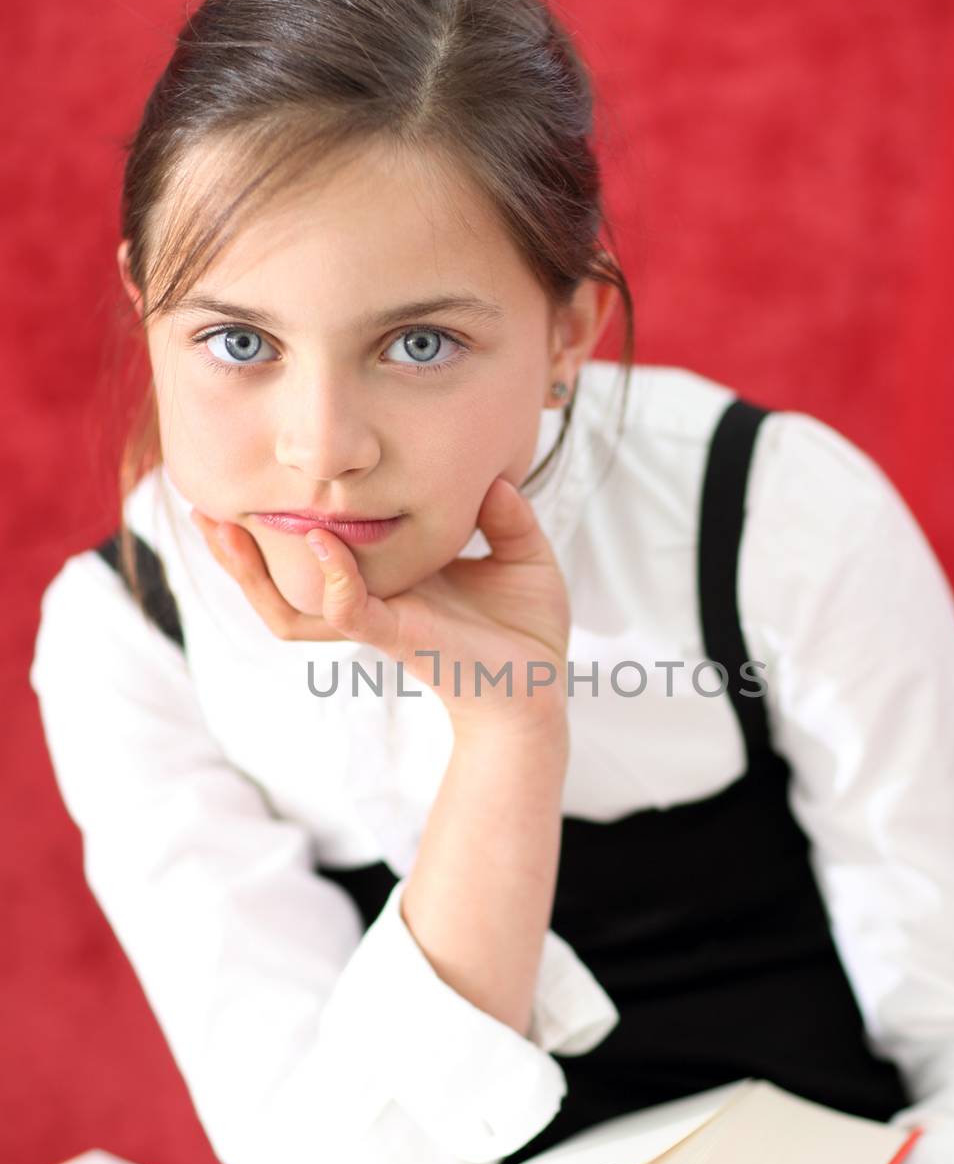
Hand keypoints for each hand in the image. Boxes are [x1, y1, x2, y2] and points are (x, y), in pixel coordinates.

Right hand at [190, 476, 571, 732]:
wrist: (541, 688)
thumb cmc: (527, 630)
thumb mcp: (522, 554)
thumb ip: (505, 513)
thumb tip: (494, 475)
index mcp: (390, 577)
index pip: (318, 552)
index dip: (280, 524)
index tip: (253, 481)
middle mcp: (371, 600)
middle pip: (279, 585)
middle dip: (234, 555)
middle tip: (202, 509)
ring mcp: (378, 621)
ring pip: (290, 606)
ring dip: (250, 573)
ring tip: (220, 528)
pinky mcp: (397, 637)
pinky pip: (348, 612)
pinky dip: (330, 577)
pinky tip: (317, 541)